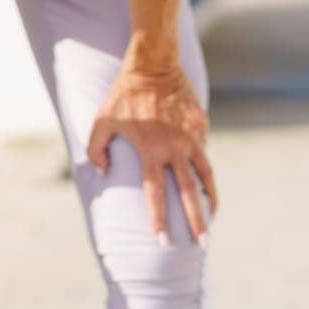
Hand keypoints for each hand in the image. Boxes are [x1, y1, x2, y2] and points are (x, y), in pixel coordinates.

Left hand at [85, 65, 217, 247]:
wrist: (154, 64)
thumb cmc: (123, 93)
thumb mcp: (101, 119)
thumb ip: (96, 148)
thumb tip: (105, 170)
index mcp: (151, 151)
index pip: (156, 194)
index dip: (159, 220)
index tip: (162, 242)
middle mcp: (174, 147)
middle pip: (188, 193)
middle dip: (197, 222)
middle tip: (203, 244)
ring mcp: (192, 136)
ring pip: (205, 174)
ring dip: (210, 198)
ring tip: (213, 217)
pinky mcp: (202, 125)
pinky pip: (203, 150)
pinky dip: (203, 165)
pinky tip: (201, 177)